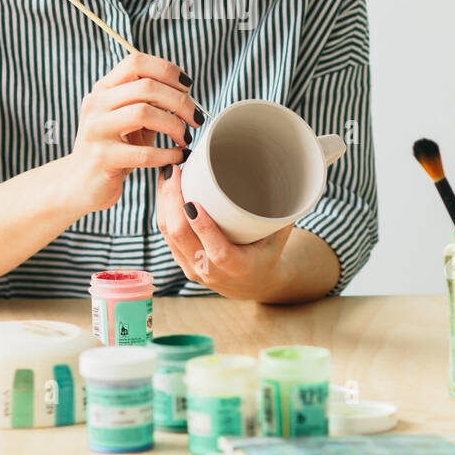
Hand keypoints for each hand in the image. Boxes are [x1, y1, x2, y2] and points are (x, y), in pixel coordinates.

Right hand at [68, 51, 197, 213]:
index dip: (167, 70)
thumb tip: (184, 92)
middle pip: (146, 86)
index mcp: (103, 89)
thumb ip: (149, 102)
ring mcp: (96, 130)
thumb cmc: (113, 148)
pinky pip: (144, 153)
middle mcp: (96, 104)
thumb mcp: (128, 119)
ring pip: (144, 113)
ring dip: (174, 125)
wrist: (80, 184)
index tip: (187, 87)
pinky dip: (168, 154)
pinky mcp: (102, 158)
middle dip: (180, 101)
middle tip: (195, 118)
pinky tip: (178, 157)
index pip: (136, 62)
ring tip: (185, 137)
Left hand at [156, 162, 293, 297]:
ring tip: (167, 172)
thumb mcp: (279, 238)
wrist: (252, 285)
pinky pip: (164, 234)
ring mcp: (191, 268)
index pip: (217, 251)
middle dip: (173, 201)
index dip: (204, 228)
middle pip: (181, 237)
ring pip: (167, 234)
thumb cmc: (267, 254)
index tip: (193, 201)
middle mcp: (210, 271)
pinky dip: (162, 208)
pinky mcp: (180, 260)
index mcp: (239, 267)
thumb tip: (292, 175)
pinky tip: (165, 188)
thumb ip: (283, 212)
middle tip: (175, 170)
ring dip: (164, 201)